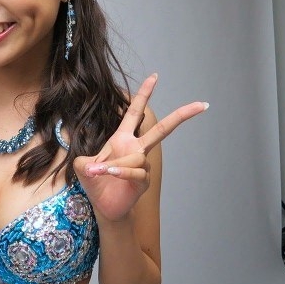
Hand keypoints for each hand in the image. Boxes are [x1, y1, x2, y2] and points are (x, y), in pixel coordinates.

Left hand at [74, 74, 206, 221]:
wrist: (104, 207)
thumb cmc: (96, 182)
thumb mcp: (83, 167)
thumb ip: (85, 162)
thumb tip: (93, 166)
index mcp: (123, 138)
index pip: (135, 112)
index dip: (144, 94)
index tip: (154, 76)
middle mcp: (136, 149)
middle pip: (162, 129)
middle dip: (182, 116)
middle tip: (201, 105)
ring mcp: (142, 165)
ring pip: (136, 157)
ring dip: (115, 164)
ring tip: (100, 171)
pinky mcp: (144, 181)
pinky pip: (135, 171)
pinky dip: (121, 172)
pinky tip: (110, 174)